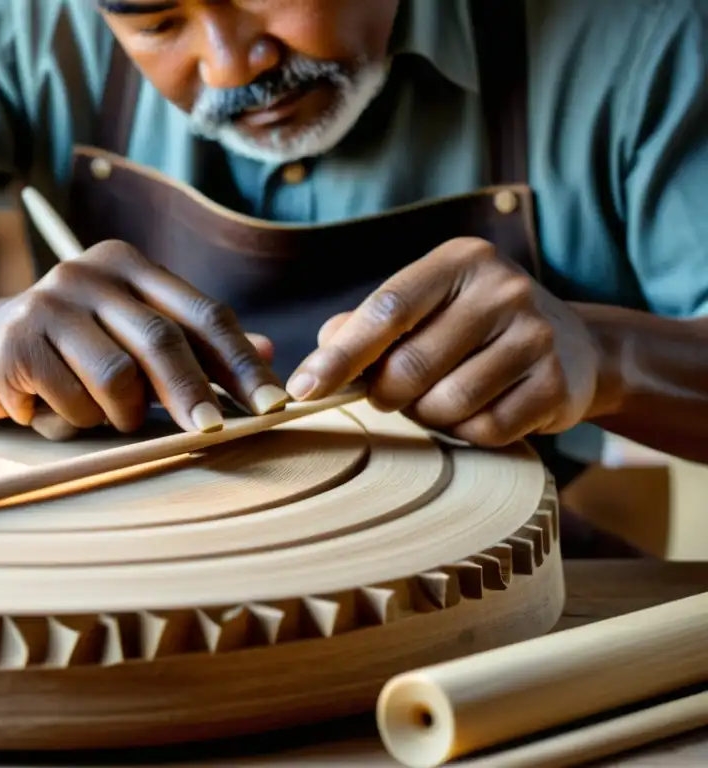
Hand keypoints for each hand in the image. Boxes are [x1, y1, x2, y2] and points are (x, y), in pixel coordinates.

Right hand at [0, 239, 287, 437]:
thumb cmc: (66, 349)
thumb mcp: (130, 339)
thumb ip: (194, 344)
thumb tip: (269, 351)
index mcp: (130, 266)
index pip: (202, 312)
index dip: (240, 361)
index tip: (273, 403)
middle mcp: (91, 273)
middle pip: (163, 340)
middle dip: (195, 394)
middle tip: (215, 432)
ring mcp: (52, 302)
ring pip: (117, 378)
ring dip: (118, 414)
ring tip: (95, 412)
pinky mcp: (19, 340)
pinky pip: (73, 400)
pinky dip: (74, 419)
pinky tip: (50, 405)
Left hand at [287, 238, 601, 445]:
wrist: (575, 347)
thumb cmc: (474, 328)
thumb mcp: (426, 307)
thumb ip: (368, 323)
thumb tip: (322, 349)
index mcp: (460, 260)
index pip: (386, 310)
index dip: (340, 355)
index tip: (303, 388)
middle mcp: (502, 289)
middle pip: (409, 366)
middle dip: (386, 394)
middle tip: (392, 394)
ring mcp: (535, 336)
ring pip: (445, 404)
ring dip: (427, 415)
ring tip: (441, 397)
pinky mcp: (555, 385)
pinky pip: (484, 430)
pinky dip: (466, 432)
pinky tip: (478, 410)